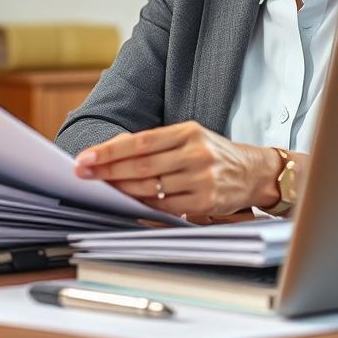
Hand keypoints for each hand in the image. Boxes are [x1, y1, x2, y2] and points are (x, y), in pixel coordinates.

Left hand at [74, 121, 280, 216]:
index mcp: (188, 131)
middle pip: (141, 165)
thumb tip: (114, 154)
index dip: (110, 151)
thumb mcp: (190, 137)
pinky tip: (128, 202)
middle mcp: (195, 153)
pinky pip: (165, 206)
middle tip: (83, 174)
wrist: (254, 172)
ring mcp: (201, 178)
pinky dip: (143, 205)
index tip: (86, 158)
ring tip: (101, 188)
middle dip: (107, 171)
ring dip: (121, 189)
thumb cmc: (214, 153)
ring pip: (150, 187)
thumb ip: (157, 145)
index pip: (141, 141)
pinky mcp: (205, 201)